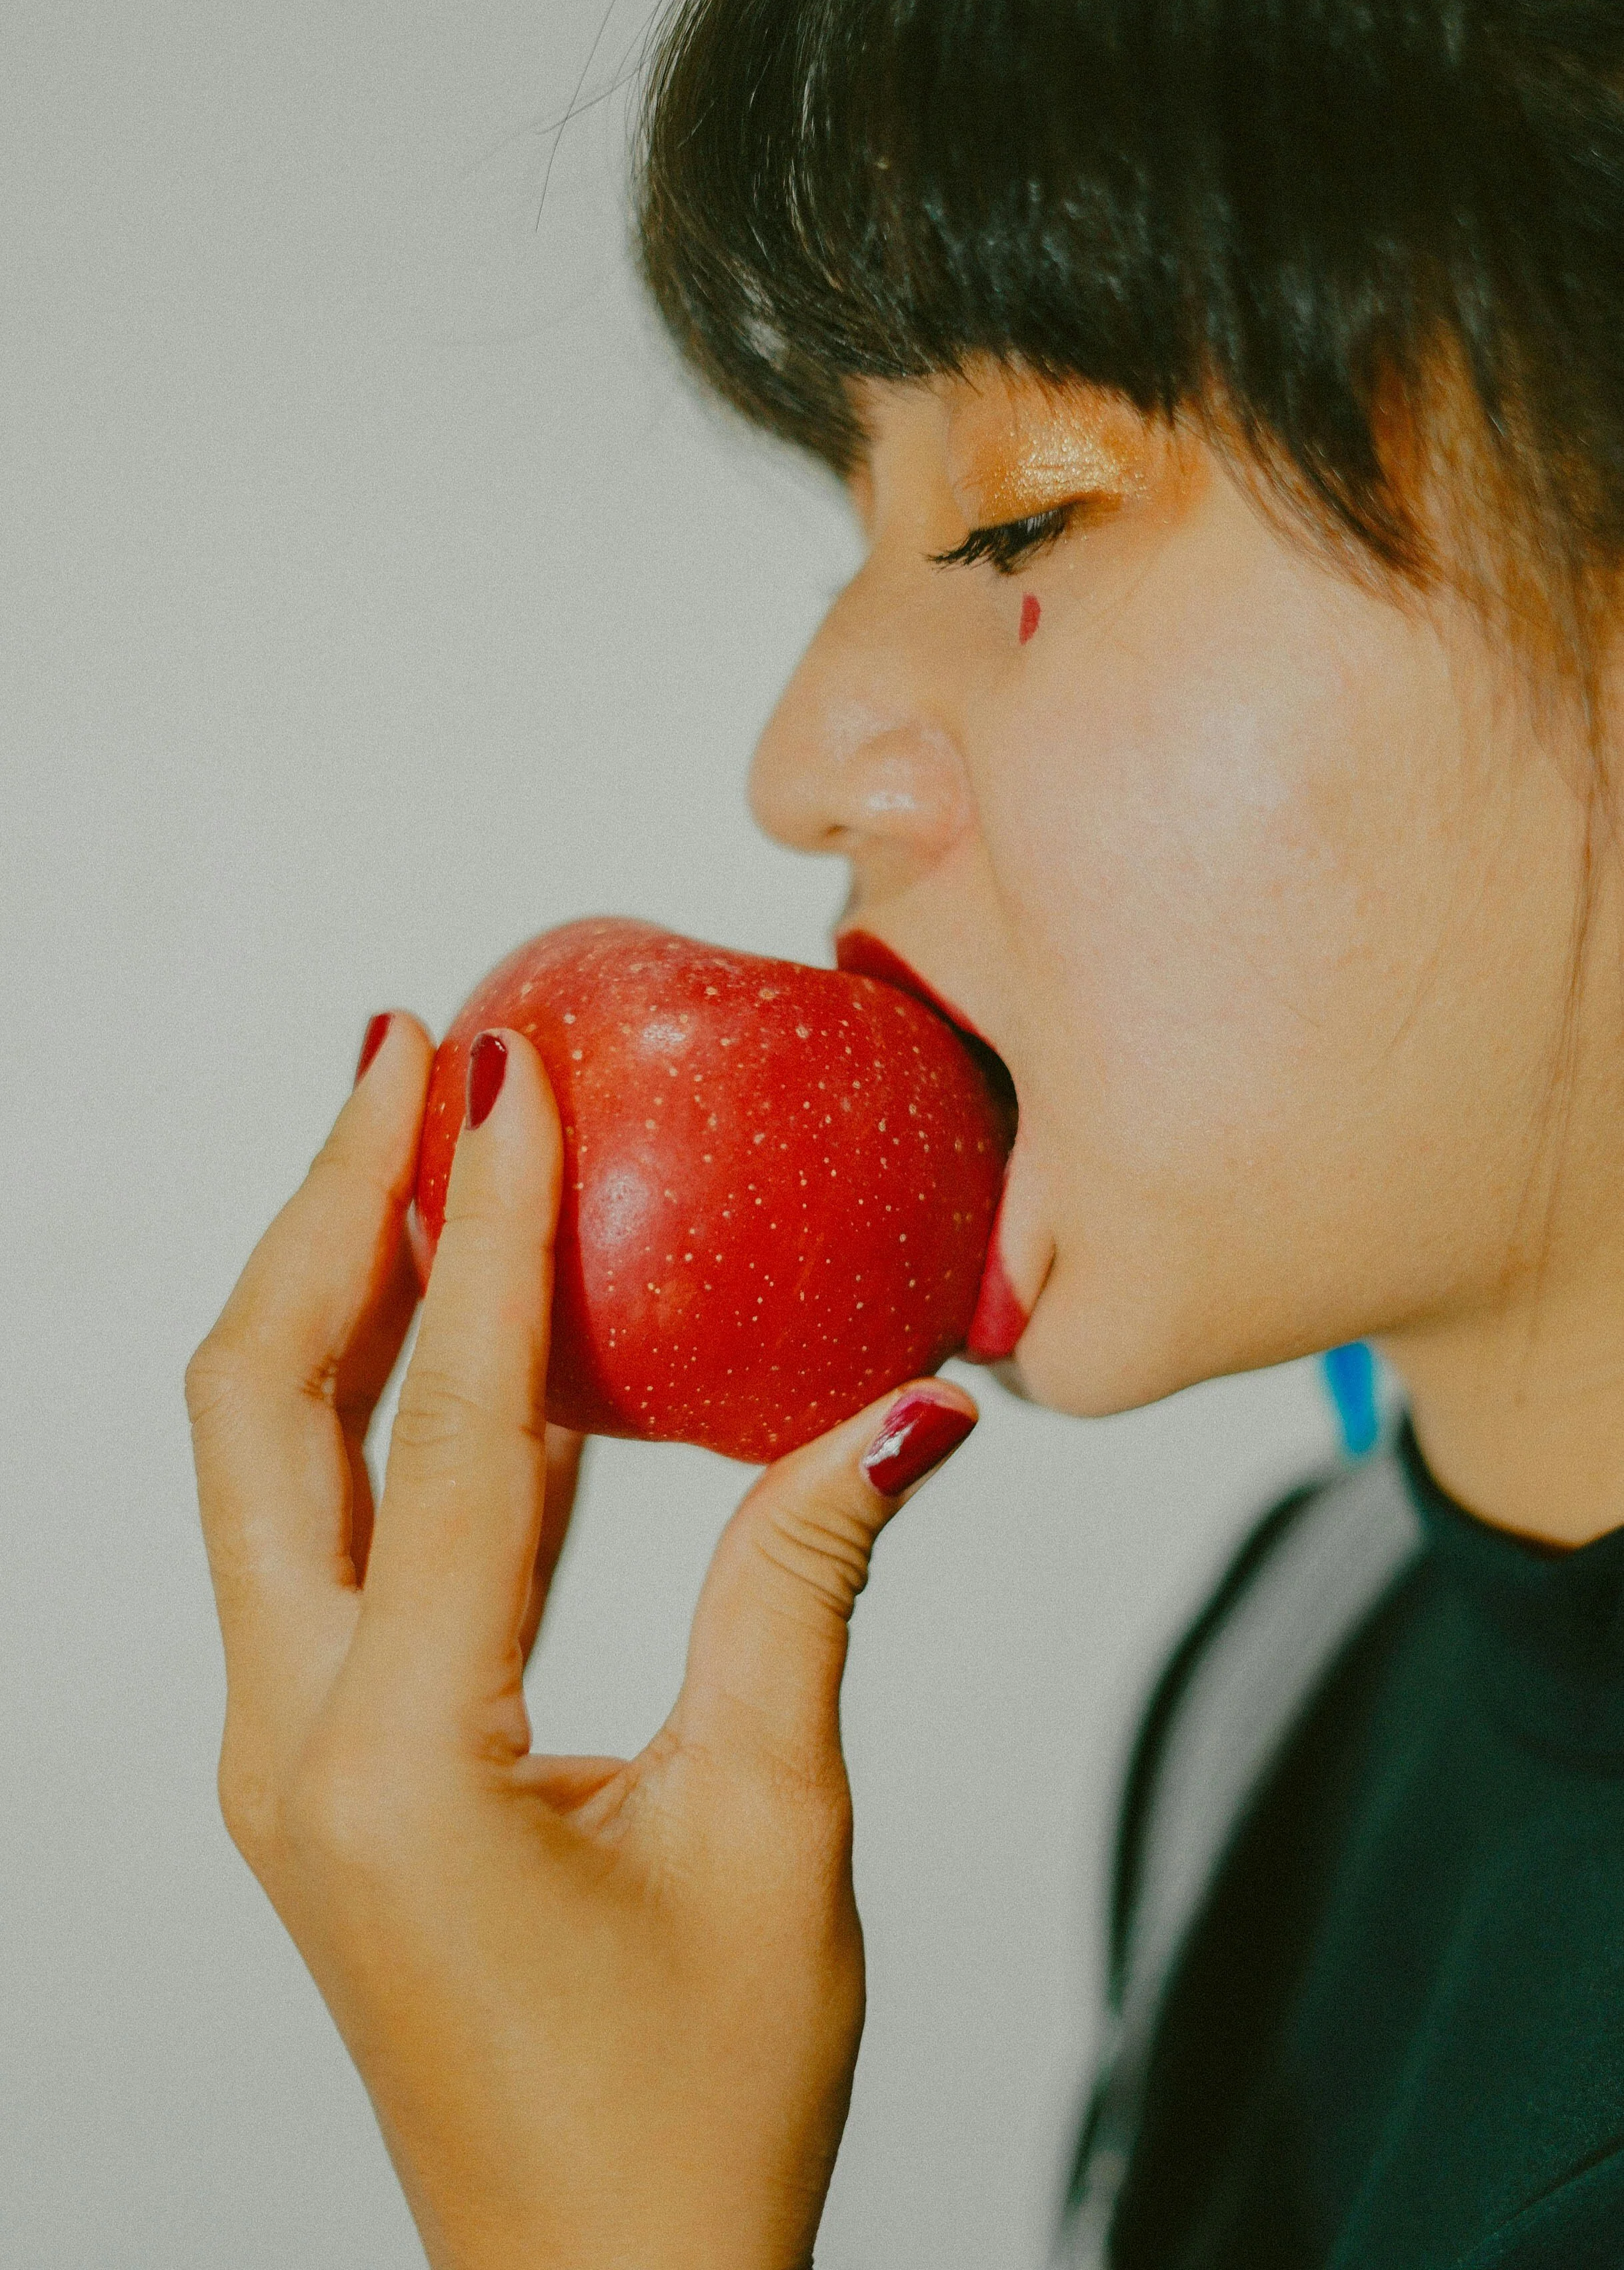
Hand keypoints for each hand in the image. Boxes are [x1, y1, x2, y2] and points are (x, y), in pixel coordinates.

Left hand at [185, 1013, 976, 2269]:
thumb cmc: (689, 2112)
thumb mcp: (772, 1836)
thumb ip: (801, 1595)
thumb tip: (892, 1411)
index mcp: (398, 1765)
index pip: (449, 1438)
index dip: (492, 1239)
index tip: (512, 1078)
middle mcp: (297, 1745)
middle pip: (262, 1410)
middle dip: (332, 1215)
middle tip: (411, 1059)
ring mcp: (292, 1752)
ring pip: (271, 1461)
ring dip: (344, 1292)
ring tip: (421, 1146)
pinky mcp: (331, 1759)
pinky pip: (330, 1533)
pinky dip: (389, 1406)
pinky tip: (473, 1324)